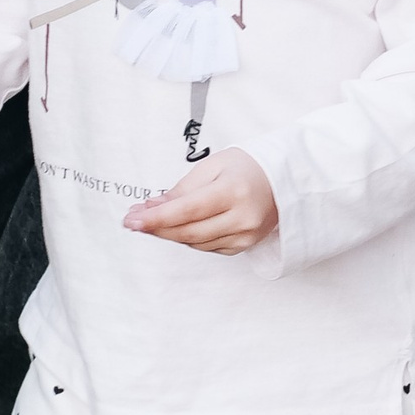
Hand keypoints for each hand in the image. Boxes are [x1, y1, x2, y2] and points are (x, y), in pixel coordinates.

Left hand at [124, 146, 279, 255]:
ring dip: (169, 233)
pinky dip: (189, 238)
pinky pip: (206, 247)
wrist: (283, 180)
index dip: (156, 218)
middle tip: (133, 221)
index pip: (187, 211)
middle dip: (156, 228)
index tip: (132, 220)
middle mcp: (242, 217)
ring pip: (194, 243)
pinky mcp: (243, 246)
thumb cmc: (246, 167)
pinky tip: (180, 226)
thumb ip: (181, 190)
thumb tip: (150, 208)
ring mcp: (245, 235)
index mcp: (234, 191)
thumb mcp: (212, 166)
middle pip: (187, 232)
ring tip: (152, 221)